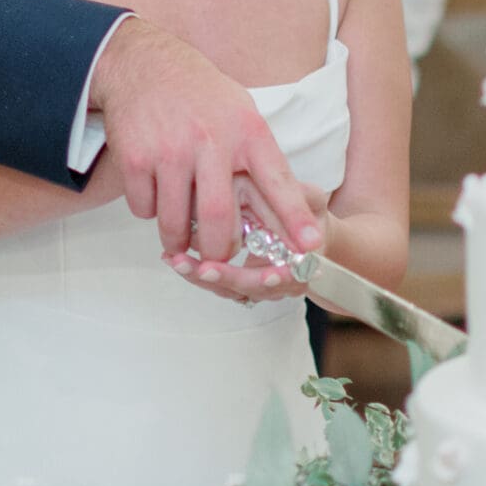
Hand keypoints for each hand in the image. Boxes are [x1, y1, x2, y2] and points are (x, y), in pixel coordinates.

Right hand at [89, 18, 318, 265]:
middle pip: (218, 218)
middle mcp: (210, 141)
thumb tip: (279, 209)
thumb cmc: (201, 96)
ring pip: (175, 223)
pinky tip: (157, 192)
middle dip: (219, 250)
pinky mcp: (135, 159)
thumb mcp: (242, 113)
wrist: (144, 65)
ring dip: (179, 240)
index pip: (277, 180)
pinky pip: (144, 209)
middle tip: (218, 258)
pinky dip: (150, 212)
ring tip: (181, 238)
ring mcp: (169, 151)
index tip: (310, 245)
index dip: (295, 217)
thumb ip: (258, 157)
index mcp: (246, 131)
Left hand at [167, 182, 335, 304]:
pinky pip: (218, 283)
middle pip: (253, 288)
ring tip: (178, 261)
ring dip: (203, 278)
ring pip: (231, 290)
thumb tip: (288, 196)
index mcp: (302, 263)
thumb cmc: (308, 211)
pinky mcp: (239, 281)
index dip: (276, 278)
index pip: (289, 276)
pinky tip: (174, 258)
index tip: (267, 276)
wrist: (307, 232)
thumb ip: (300, 197)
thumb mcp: (312, 198)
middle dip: (228, 280)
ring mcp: (259, 284)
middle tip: (204, 270)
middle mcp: (281, 279)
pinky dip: (196, 273)